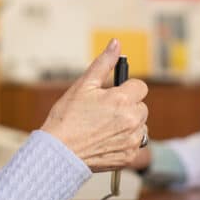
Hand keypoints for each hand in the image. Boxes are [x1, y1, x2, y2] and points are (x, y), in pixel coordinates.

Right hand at [40, 39, 147, 171]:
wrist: (58, 153)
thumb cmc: (67, 118)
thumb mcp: (83, 85)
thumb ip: (104, 63)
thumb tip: (116, 43)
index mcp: (122, 100)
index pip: (140, 86)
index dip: (125, 89)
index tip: (112, 95)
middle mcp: (132, 120)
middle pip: (141, 106)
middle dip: (127, 106)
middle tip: (104, 112)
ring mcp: (132, 140)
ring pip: (140, 125)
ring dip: (129, 124)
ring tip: (105, 127)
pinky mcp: (129, 157)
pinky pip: (136, 144)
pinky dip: (125, 141)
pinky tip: (107, 140)